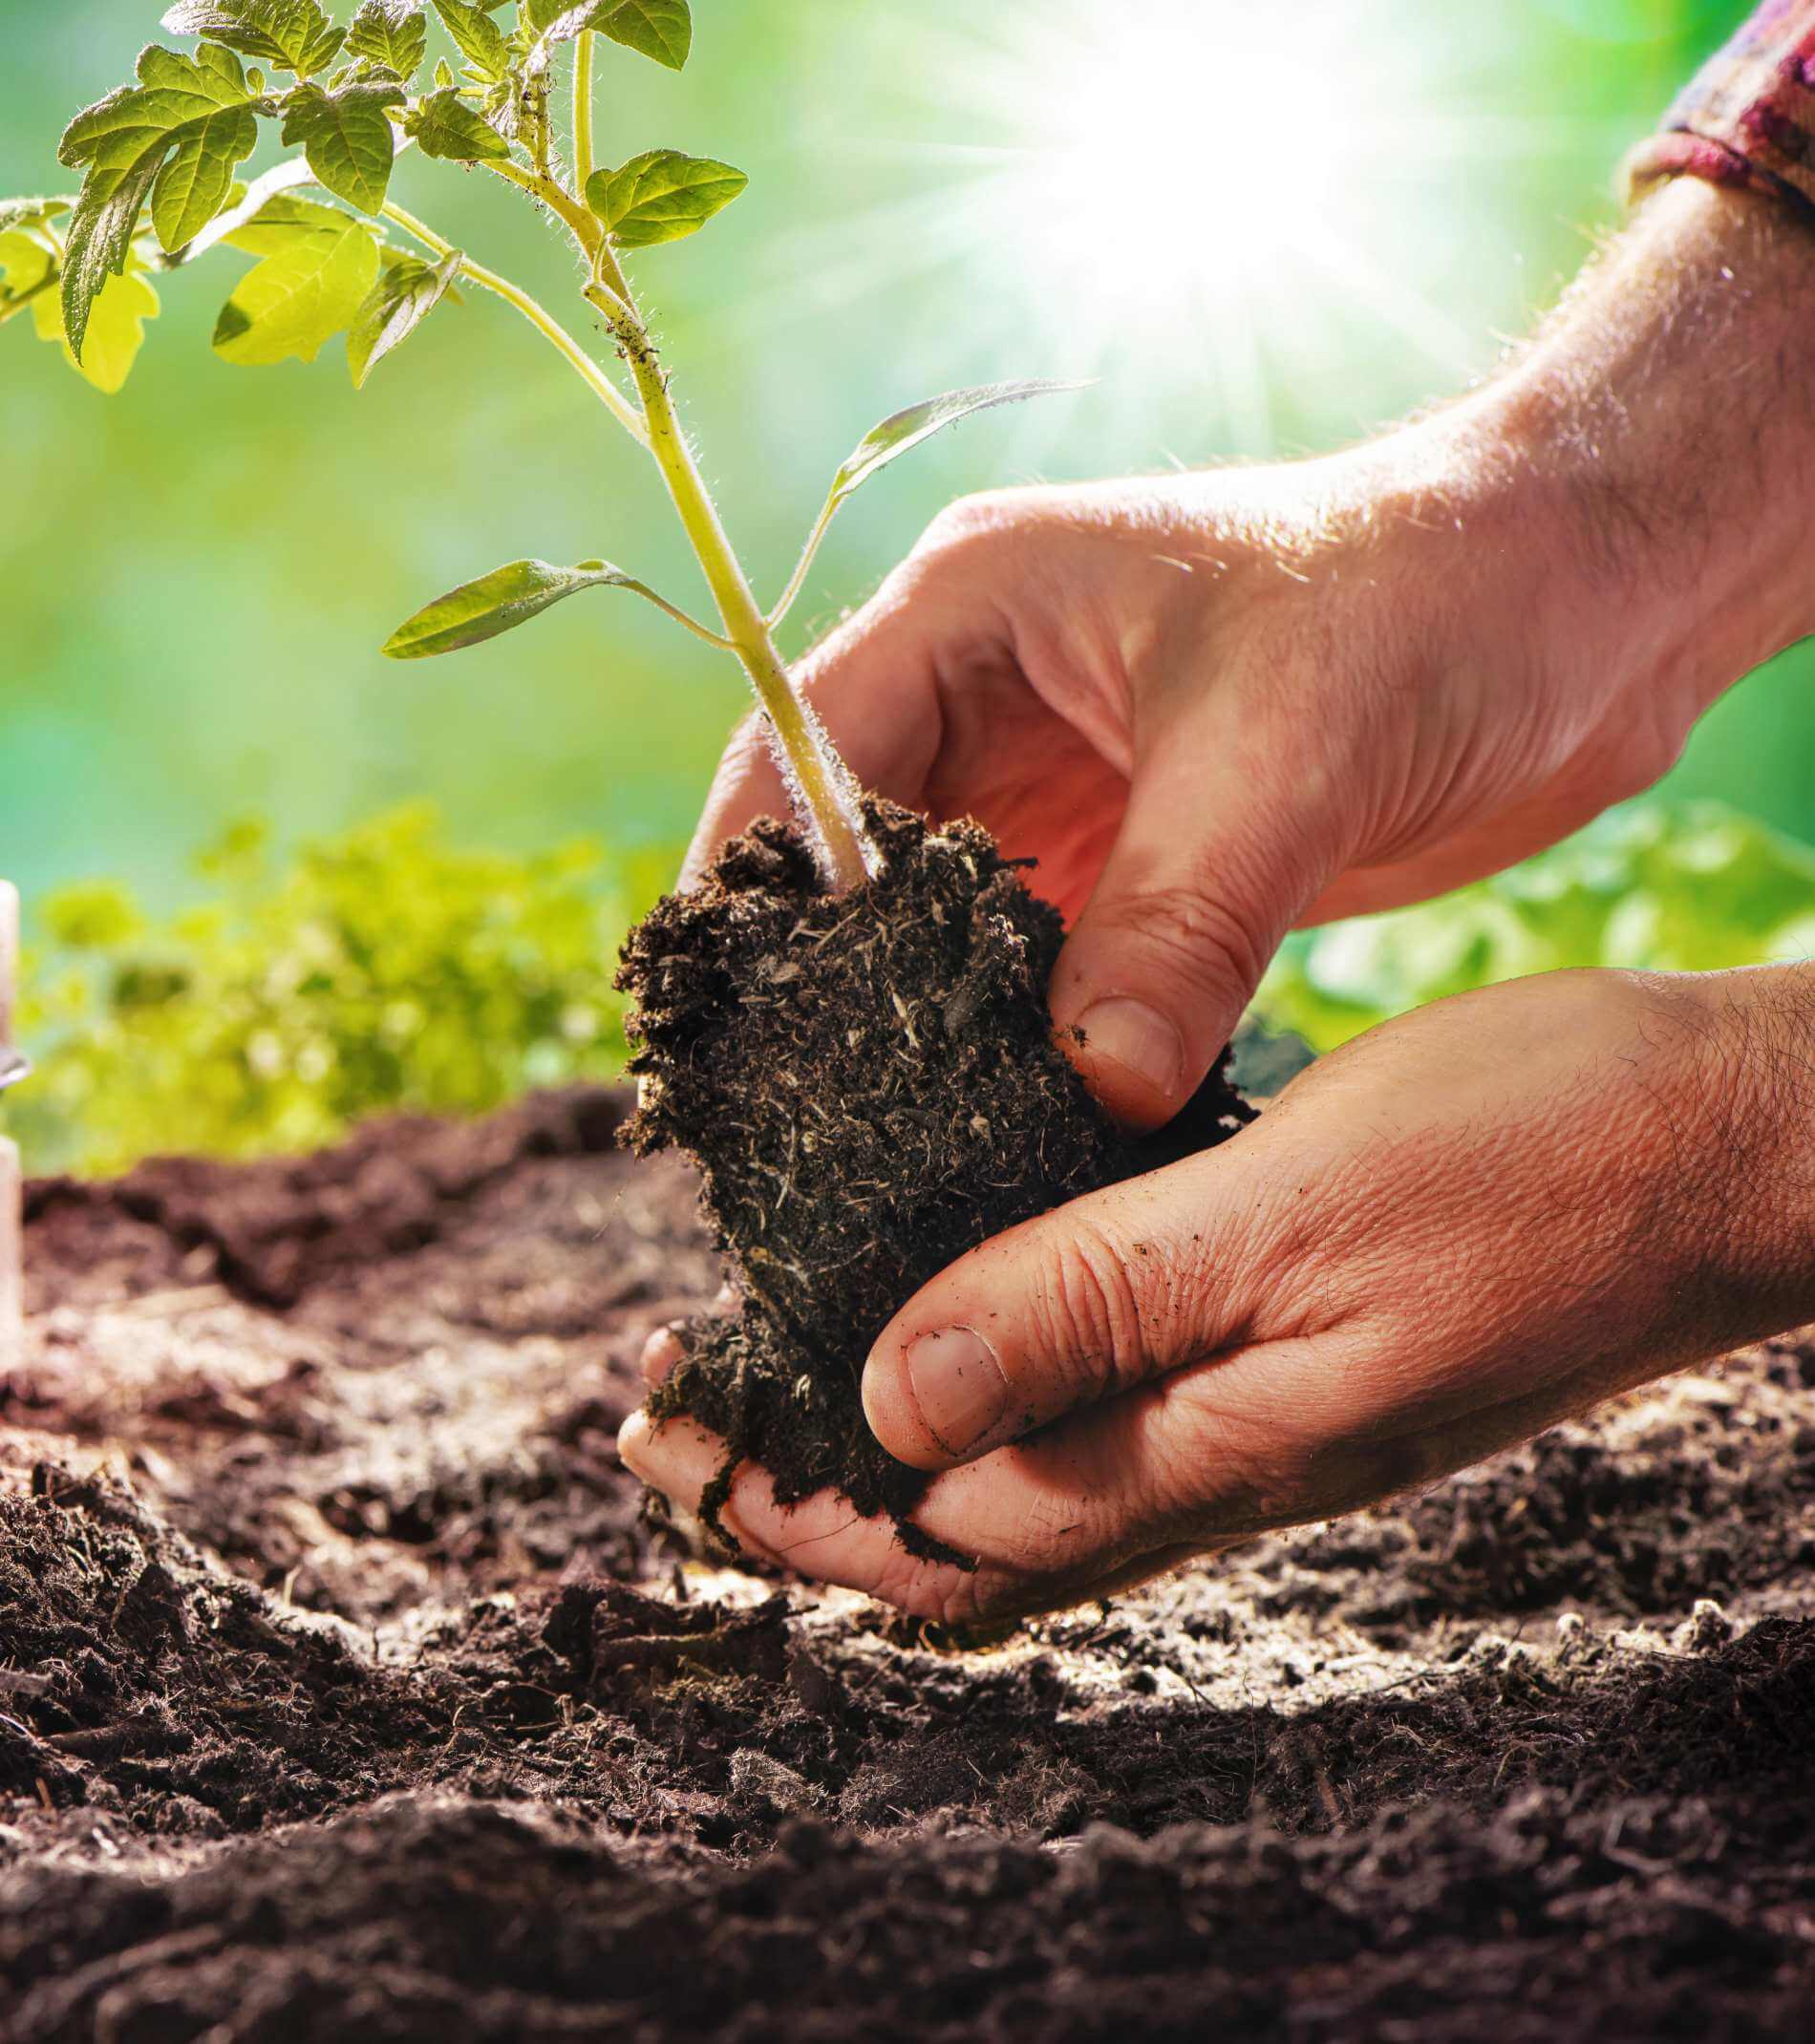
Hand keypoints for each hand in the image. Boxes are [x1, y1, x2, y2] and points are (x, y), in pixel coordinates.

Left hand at [619, 965, 1814, 1622]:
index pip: (946, 1538)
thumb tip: (890, 1405)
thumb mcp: (1288, 1214)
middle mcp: (1220, 1459)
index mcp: (1207, 1451)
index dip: (789, 1504)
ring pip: (1031, 1464)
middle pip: (967, 1525)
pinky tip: (966, 1290)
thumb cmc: (1537, 1159)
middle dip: (807, 1480)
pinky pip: (1109, 1391)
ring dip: (891, 1427)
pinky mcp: (1294, 1344)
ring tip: (777, 1359)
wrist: (1724, 1147)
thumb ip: (1089, 1307)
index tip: (664, 1442)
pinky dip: (999, 1363)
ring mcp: (1260, 1411)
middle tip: (676, 1413)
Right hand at [688, 181, 1814, 1130]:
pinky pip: (1041, 967)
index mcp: (978, 609)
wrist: (1585, 608)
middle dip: (825, 979)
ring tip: (894, 1145)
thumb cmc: (1430, 603)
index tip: (732, 1027)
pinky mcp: (1136, 863)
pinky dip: (1025, 1042)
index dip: (753, 886)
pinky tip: (1015, 1126)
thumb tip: (1092, 1088)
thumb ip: (1177, 923)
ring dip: (926, 1022)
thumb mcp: (1284, 754)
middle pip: (850, 855)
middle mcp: (995, 696)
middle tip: (800, 1122)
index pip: (801, 751)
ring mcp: (1065, 784)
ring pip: (941, 926)